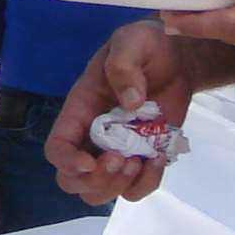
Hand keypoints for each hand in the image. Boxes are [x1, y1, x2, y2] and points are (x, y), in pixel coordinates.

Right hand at [42, 19, 215, 205]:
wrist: (178, 57)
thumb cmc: (146, 45)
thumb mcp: (132, 41)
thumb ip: (124, 65)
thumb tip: (130, 104)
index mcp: (80, 110)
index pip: (56, 147)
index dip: (67, 161)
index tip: (90, 162)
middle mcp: (93, 137)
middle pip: (73, 181)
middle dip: (95, 181)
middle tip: (122, 159)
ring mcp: (118, 151)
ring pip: (100, 192)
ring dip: (118, 185)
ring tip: (140, 159)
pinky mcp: (144, 158)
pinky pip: (136, 189)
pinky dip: (146, 183)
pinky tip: (159, 157)